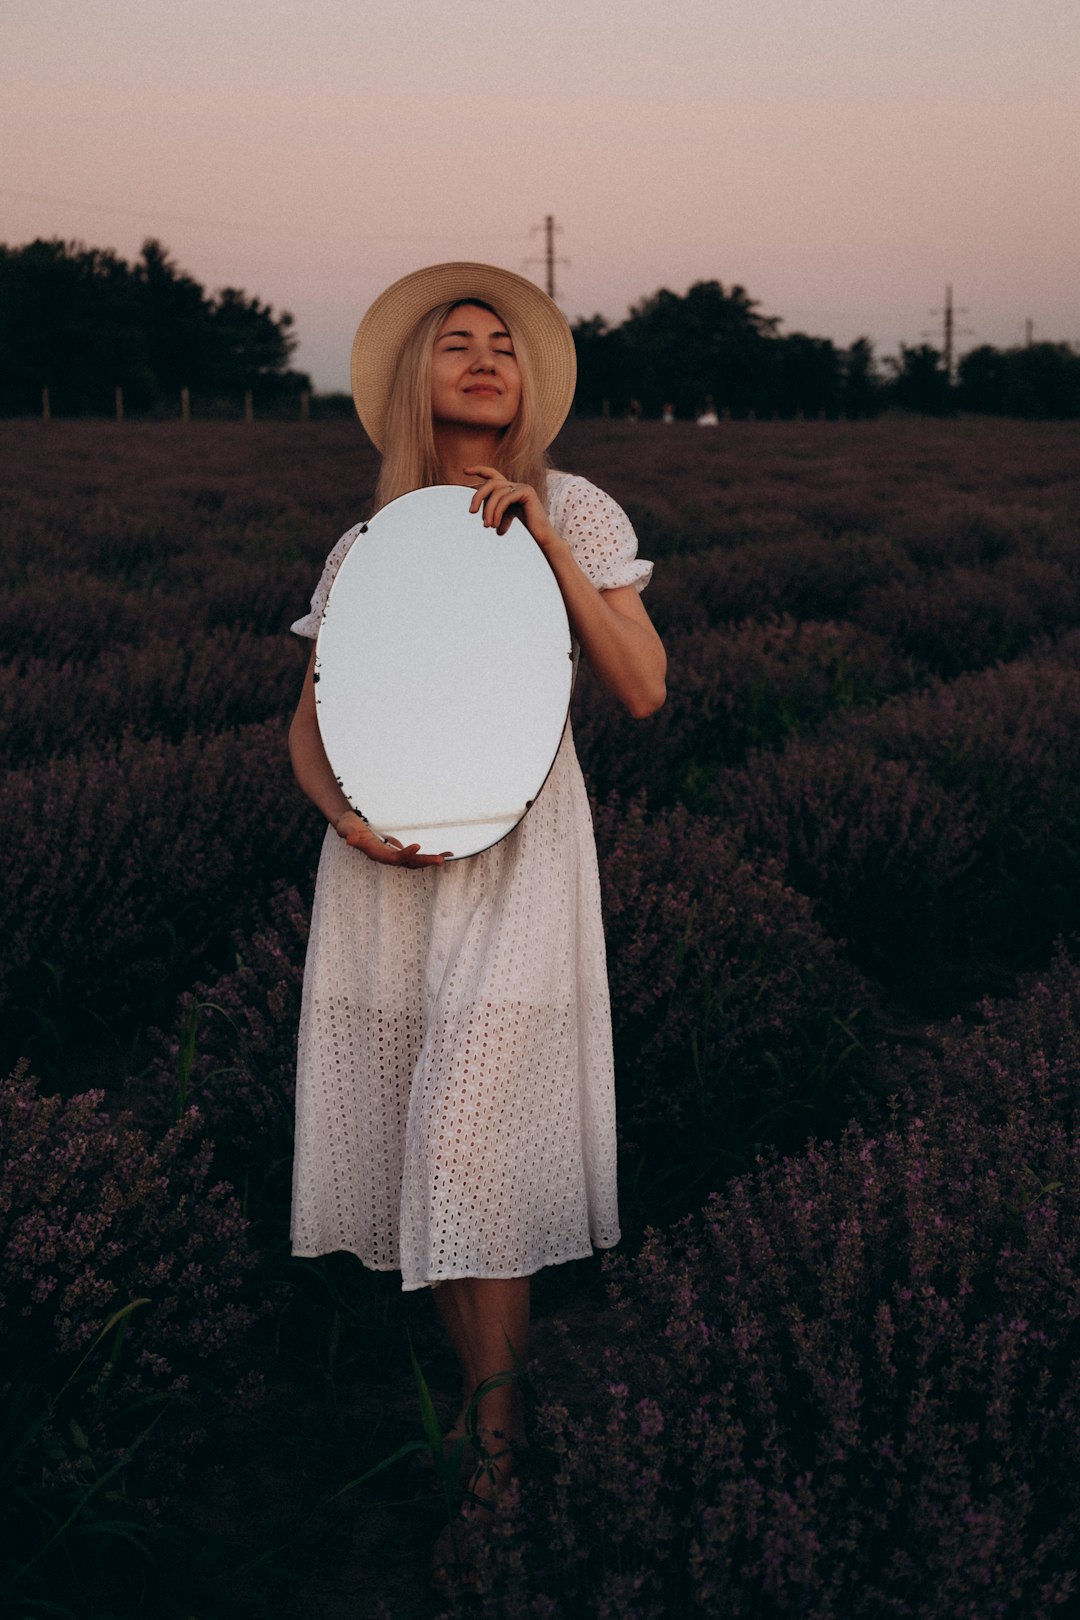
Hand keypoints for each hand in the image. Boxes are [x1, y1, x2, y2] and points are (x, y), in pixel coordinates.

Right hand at [334, 811, 449, 866]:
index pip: (391, 858)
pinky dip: (429, 855)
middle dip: (424, 861)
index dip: (404, 854)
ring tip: (446, 857)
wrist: (350, 827)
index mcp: (375, 853)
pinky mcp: (398, 850)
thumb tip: (350, 840)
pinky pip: (416, 855)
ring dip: (429, 860)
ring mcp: (393, 854)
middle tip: (440, 860)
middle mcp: (386, 856)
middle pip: (407, 863)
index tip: (417, 846)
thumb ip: (348, 833)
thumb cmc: (348, 826)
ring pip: (414, 861)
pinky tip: (444, 853)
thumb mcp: (345, 827)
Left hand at [465, 466, 562, 550]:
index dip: (479, 470)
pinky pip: (505, 498)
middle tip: (471, 511)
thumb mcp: (503, 520)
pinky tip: (495, 525)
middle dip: (478, 496)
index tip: (464, 471)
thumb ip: (493, 512)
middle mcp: (516, 485)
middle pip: (491, 482)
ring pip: (496, 492)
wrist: (542, 539)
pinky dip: (497, 512)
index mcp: (510, 490)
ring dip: (488, 510)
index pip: (492, 475)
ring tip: (487, 526)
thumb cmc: (524, 533)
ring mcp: (522, 487)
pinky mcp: (527, 492)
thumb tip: (475, 511)